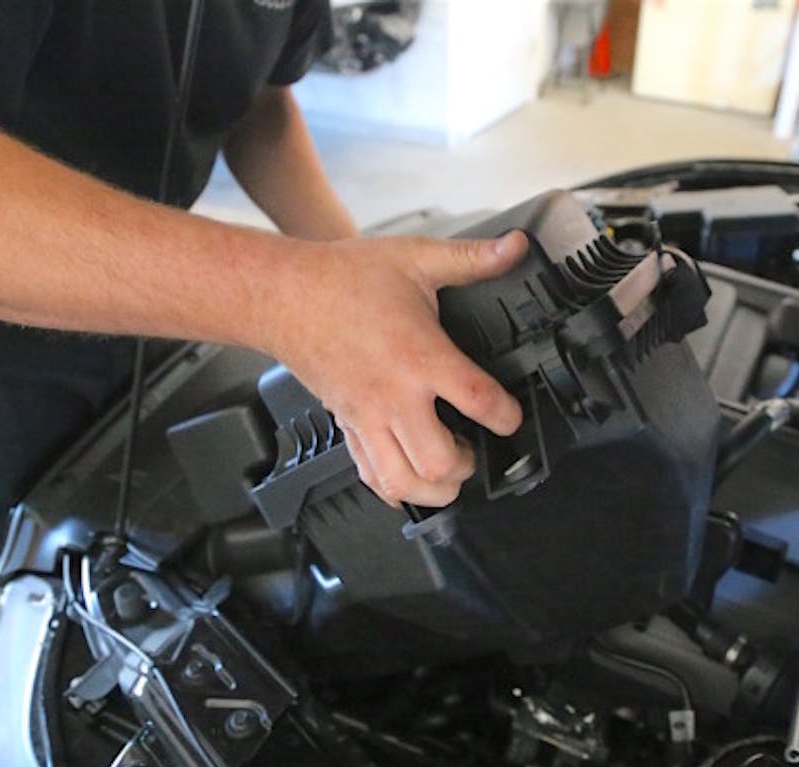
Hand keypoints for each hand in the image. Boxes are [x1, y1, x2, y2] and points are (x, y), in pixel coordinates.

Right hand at [269, 231, 527, 507]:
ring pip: (401, 482)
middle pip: (438, 461)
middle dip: (467, 465)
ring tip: (446, 471)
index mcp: (419, 356)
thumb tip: (516, 246)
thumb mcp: (415, 258)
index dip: (506, 416)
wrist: (283, 294)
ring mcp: (366, 416)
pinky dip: (393, 487)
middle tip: (476, 449)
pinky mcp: (346, 424)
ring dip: (432, 488)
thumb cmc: (343, 278)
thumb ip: (471, 257)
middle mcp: (393, 396)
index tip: (511, 417)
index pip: (477, 400)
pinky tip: (409, 477)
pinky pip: (368, 475)